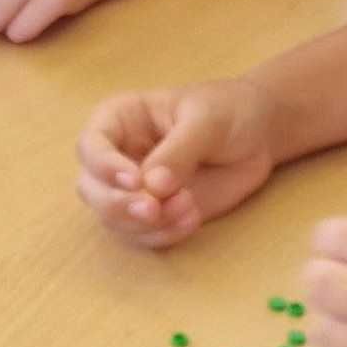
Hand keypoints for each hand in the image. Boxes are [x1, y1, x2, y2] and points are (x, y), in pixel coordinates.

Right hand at [75, 79, 277, 247]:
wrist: (256, 135)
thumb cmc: (227, 111)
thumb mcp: (205, 120)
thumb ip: (178, 151)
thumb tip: (152, 186)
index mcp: (119, 119)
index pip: (90, 146)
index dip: (104, 167)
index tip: (136, 180)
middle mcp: (117, 155)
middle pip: (91, 188)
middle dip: (119, 204)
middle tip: (154, 209)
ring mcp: (133, 189)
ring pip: (114, 218)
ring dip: (148, 223)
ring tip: (190, 206)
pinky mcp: (154, 214)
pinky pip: (142, 235)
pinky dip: (163, 235)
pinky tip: (192, 219)